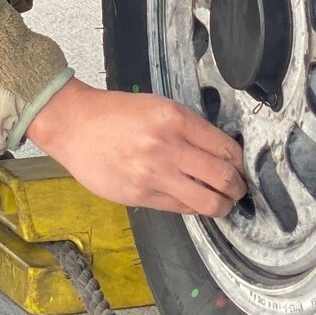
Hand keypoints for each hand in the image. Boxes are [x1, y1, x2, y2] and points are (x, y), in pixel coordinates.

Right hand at [27, 79, 246, 216]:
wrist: (74, 125)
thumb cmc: (115, 114)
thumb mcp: (159, 106)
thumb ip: (189, 128)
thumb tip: (219, 152)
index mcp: (175, 119)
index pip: (226, 148)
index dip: (240, 162)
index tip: (242, 166)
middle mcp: (167, 147)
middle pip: (223, 177)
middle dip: (238, 187)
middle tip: (239, 188)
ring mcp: (154, 174)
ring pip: (207, 201)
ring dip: (223, 205)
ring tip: (224, 202)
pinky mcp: (140, 195)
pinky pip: (181, 208)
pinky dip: (194, 207)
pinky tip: (195, 201)